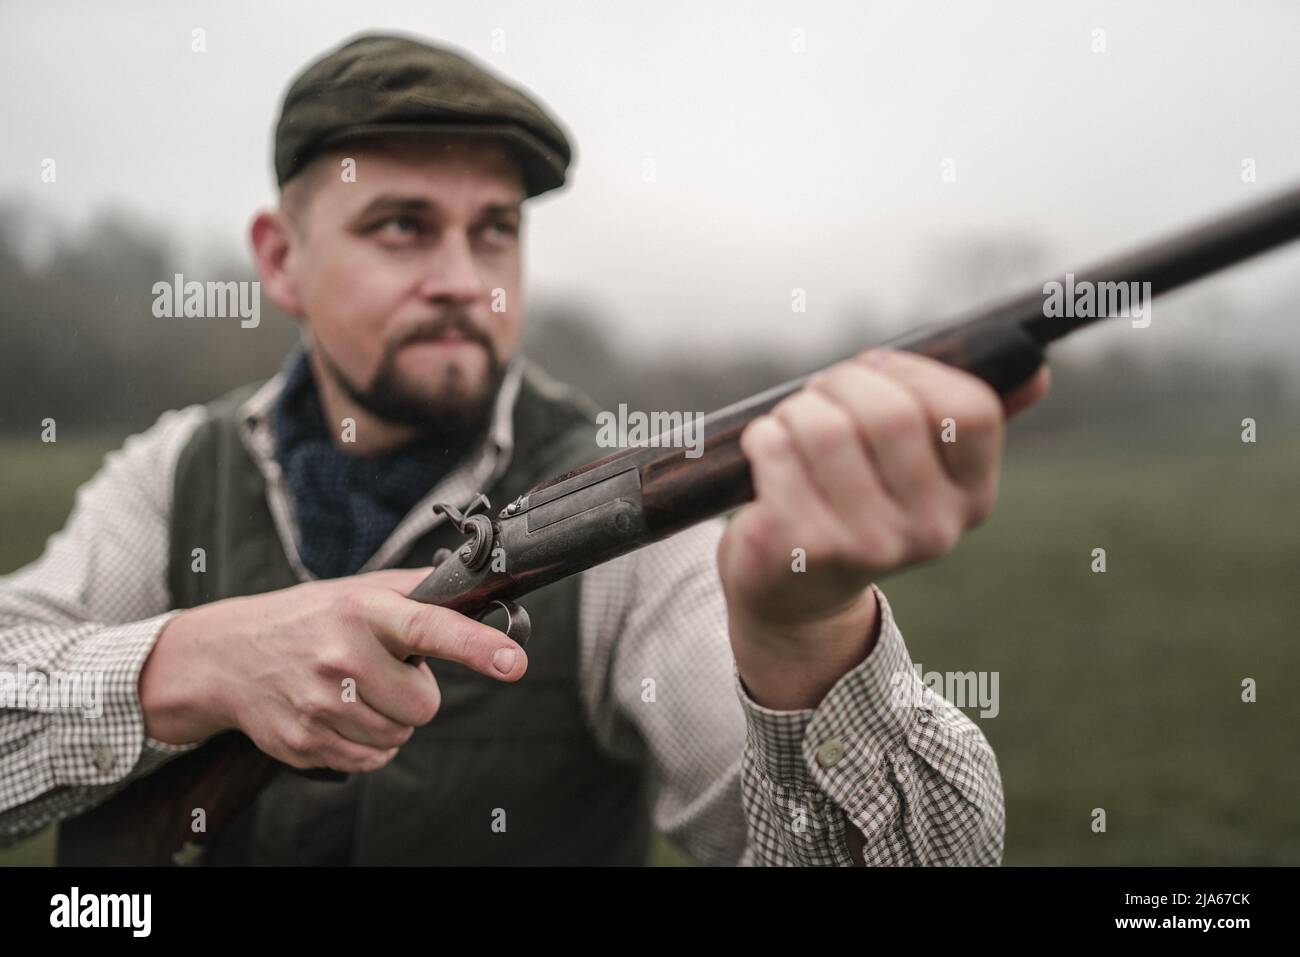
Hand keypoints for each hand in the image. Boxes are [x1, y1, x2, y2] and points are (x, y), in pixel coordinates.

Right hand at [139, 567, 526, 771]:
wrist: (227, 656)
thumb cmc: (309, 618)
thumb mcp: (359, 591)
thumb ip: (417, 593)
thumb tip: (480, 588)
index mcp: (363, 611)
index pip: (429, 627)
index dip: (476, 647)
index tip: (514, 662)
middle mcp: (340, 655)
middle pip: (423, 705)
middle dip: (414, 694)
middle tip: (382, 673)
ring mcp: (318, 703)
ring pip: (398, 737)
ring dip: (388, 720)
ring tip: (354, 690)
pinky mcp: (304, 741)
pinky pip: (370, 760)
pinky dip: (366, 744)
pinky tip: (339, 715)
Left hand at [718, 348, 1049, 707]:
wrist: (796, 592)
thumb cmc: (856, 502)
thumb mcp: (918, 469)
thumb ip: (968, 420)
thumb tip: (1036, 370)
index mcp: (972, 499)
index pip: (970, 409)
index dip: (910, 370)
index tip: (875, 369)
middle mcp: (931, 530)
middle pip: (889, 411)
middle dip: (841, 383)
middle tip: (821, 395)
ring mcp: (868, 545)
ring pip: (825, 425)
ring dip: (796, 410)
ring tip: (792, 427)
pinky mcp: (804, 548)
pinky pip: (777, 450)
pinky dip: (763, 437)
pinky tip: (767, 454)